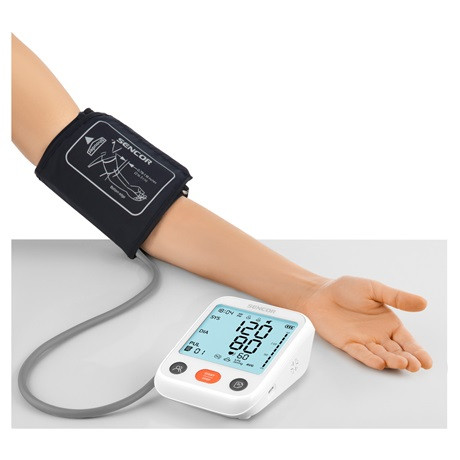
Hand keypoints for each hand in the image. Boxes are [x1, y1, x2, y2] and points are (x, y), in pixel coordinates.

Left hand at [300, 276, 432, 371]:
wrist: (320, 293)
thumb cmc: (346, 289)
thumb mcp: (375, 289)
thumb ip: (397, 298)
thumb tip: (422, 302)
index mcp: (388, 322)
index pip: (407, 341)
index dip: (418, 351)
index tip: (427, 362)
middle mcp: (378, 335)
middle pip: (396, 351)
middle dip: (406, 359)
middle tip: (415, 365)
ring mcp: (363, 340)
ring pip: (380, 354)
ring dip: (390, 360)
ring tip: (400, 363)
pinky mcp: (348, 343)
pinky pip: (360, 353)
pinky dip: (369, 359)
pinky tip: (379, 363)